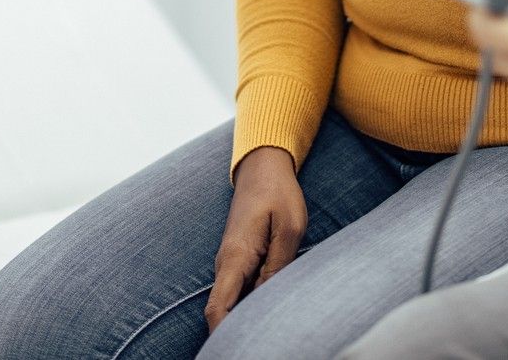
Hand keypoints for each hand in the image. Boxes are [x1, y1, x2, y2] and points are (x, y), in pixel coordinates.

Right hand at [205, 146, 307, 330]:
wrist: (262, 166)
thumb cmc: (278, 193)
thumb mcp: (289, 227)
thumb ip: (279, 265)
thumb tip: (271, 300)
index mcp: (235, 258)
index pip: (217, 308)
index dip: (221, 335)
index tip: (234, 350)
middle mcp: (226, 264)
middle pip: (221, 312)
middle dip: (233, 334)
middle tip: (261, 346)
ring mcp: (231, 263)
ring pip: (231, 303)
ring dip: (242, 320)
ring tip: (266, 336)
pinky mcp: (240, 260)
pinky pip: (239, 291)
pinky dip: (248, 306)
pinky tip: (268, 314)